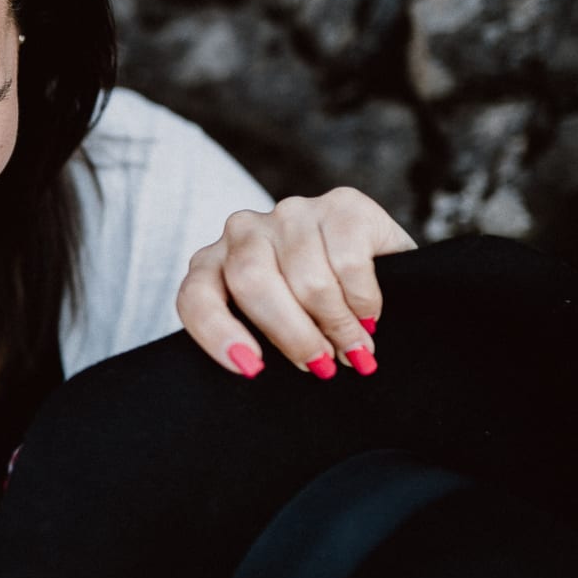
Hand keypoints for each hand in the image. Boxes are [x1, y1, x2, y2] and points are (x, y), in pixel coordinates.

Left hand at [177, 187, 416, 378]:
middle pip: (251, 283)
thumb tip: (259, 372)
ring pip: (307, 280)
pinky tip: (368, 315)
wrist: (381, 271)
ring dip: (337, 325)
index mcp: (213, 264)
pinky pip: (349, 263)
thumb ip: (257, 344)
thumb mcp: (275, 330)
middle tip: (321, 366)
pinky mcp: (342, 205)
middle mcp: (244, 231)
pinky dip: (362, 301)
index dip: (217, 333)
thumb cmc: (313, 313)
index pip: (196, 296)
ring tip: (353, 349)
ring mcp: (291, 213)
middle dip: (292, 335)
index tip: (251, 368)